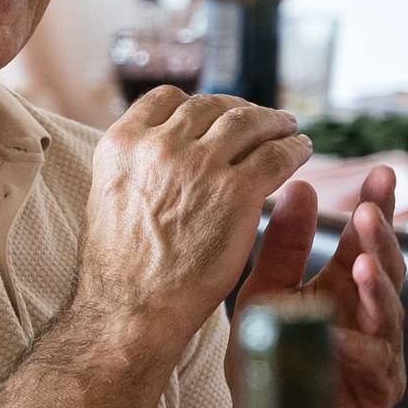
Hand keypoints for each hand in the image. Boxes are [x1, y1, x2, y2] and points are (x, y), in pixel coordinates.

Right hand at [79, 89, 312, 340]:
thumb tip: (157, 154)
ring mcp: (199, 166)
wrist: (132, 308)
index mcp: (122, 145)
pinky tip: (300, 151)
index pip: (165, 99)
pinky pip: (276, 155)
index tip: (211, 113)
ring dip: (272, 121)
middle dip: (238, 109)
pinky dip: (293, 148)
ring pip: (247, 122)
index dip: (195, 104)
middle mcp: (158, 147)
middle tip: (257, 119)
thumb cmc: (120, 269)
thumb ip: (134, 166)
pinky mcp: (236, 191)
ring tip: (286, 127)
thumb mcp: (107, 197)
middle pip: (210, 106)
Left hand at [233, 164, 407, 407]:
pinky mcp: (381, 388)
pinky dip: (356, 346)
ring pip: (389, 313)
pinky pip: (374, 363)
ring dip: (377, 288)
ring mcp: (382, 351)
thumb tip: (298, 186)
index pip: (364, 240)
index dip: (376, 208)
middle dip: (380, 240)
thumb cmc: (271, 357)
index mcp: (343, 286)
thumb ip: (282, 246)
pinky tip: (338, 334)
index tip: (381, 174)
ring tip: (363, 264)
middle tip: (369, 213)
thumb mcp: (265, 293)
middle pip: (387, 268)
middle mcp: (370, 314)